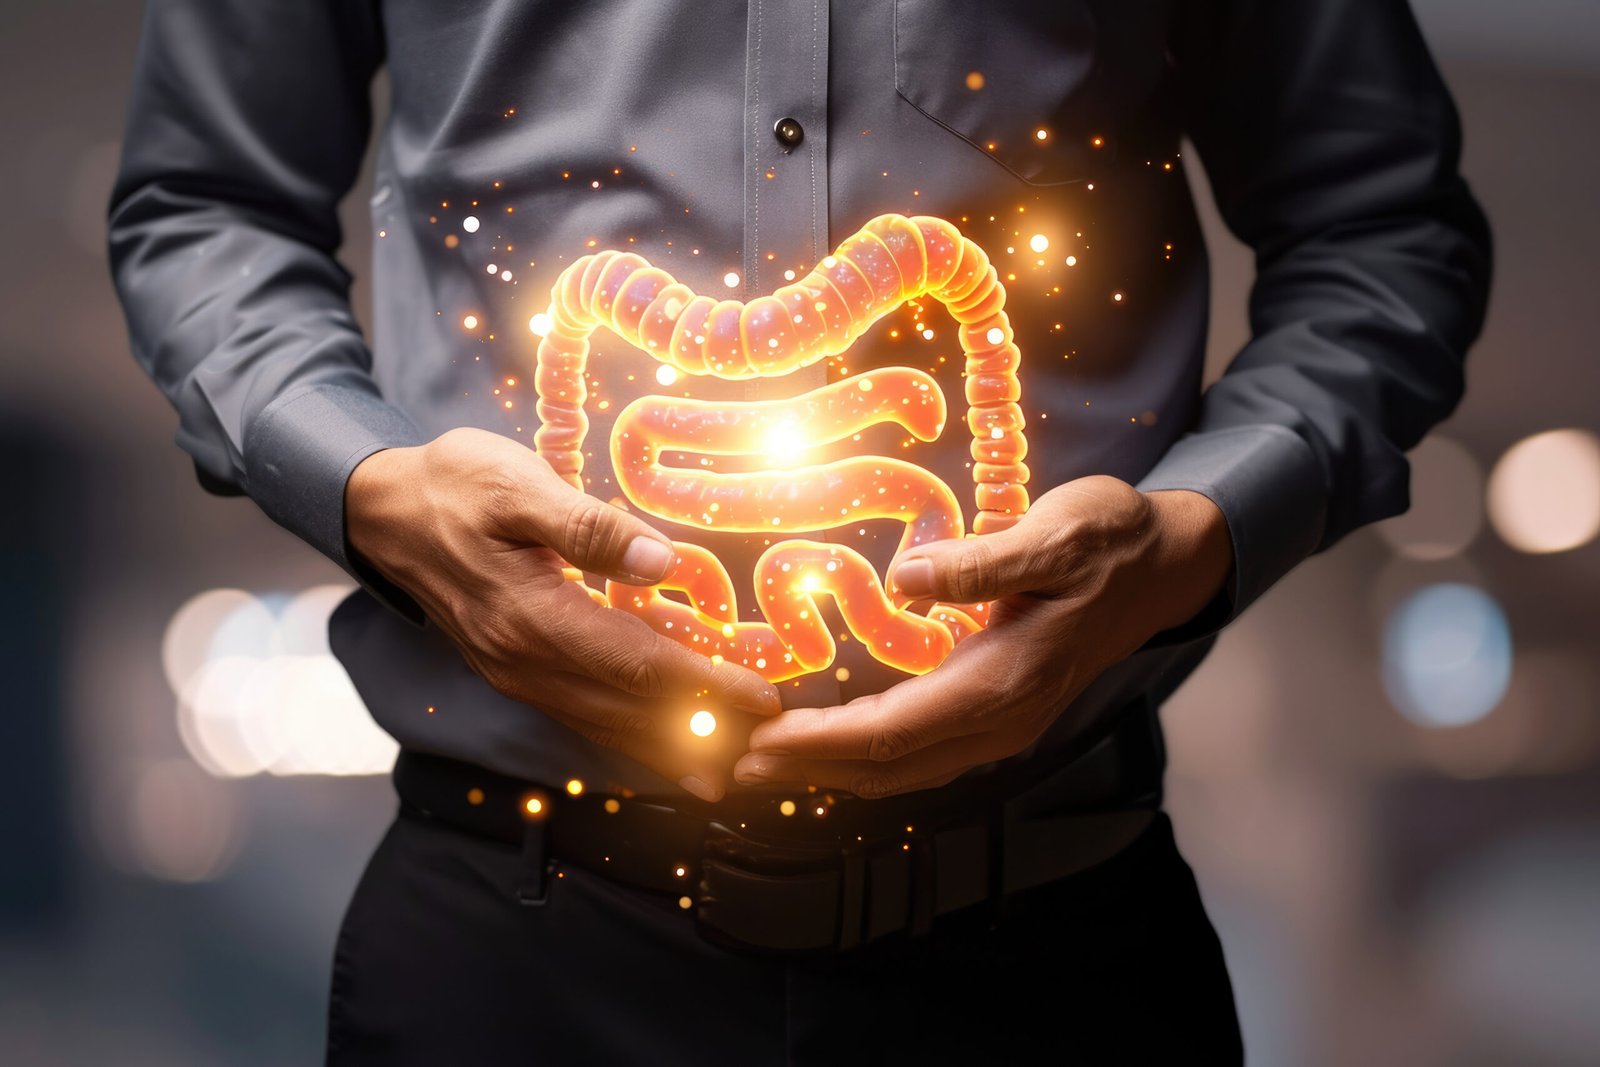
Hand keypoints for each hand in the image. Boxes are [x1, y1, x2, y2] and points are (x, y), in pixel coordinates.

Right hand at [346, 427, 779, 800]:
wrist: (382, 509)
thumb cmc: (454, 485)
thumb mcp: (516, 484)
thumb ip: (589, 527)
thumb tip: (662, 562)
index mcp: (529, 616)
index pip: (636, 666)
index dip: (703, 686)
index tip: (760, 698)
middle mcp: (521, 661)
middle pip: (626, 711)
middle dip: (700, 732)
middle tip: (766, 750)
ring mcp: (513, 674)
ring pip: (602, 725)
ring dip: (665, 749)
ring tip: (722, 773)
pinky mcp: (512, 671)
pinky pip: (580, 715)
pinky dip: (628, 735)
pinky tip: (660, 745)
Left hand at [732, 477, 1232, 797]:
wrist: (1164, 565)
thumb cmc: (1108, 542)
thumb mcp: (1052, 536)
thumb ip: (980, 563)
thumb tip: (904, 578)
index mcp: (1006, 681)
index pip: (893, 731)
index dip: (819, 741)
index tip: (755, 740)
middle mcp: (1002, 719)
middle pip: (888, 766)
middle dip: (807, 769)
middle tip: (728, 762)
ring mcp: (1005, 724)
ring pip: (904, 769)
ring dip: (831, 771)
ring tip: (762, 762)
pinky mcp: (1000, 713)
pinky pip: (921, 753)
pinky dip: (867, 757)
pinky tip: (831, 745)